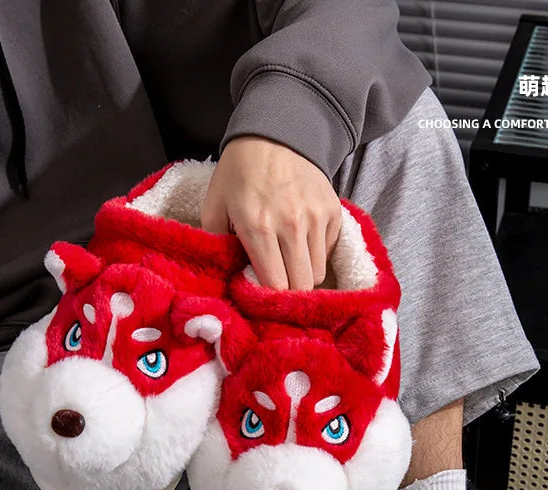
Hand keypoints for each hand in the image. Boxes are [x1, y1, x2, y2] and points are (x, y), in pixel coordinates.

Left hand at [201, 137, 341, 290]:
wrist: (276, 133)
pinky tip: (301, 243)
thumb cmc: (240, 172)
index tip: (261, 296)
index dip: (269, 298)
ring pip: (318, 274)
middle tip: (277, 286)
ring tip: (289, 265)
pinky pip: (328, 252)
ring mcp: (316, 218)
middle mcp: (291, 225)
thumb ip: (217, 244)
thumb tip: (228, 276)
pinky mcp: (333, 212)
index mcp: (258, 226)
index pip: (275, 285)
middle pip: (300, 286)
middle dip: (288, 293)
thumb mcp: (214, 204)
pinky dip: (316, 255)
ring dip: (303, 276)